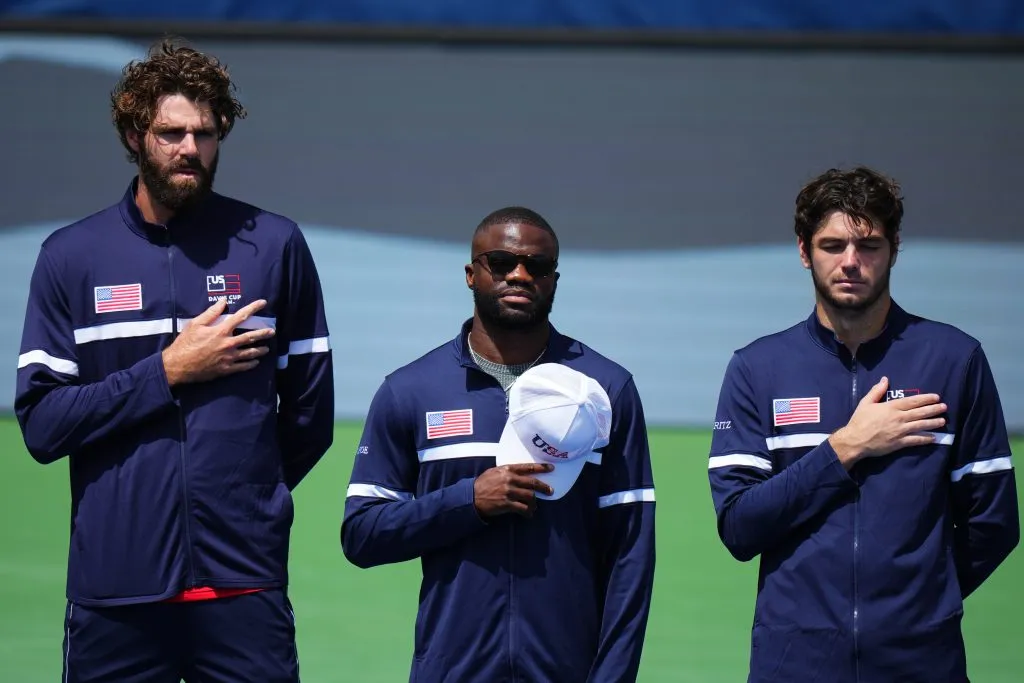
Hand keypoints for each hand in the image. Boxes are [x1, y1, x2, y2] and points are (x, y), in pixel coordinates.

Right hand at [162, 298, 275, 386]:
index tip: (263, 303)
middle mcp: (228, 344)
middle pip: (251, 337)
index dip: (253, 308)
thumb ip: (211, 313)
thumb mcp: (195, 324)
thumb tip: (223, 301)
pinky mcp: (226, 369)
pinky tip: (255, 362)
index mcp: (221, 331)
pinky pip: (243, 367)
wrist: (178, 366)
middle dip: (263, 333)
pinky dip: (251, 364)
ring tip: (267, 349)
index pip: (241, 316)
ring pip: (250, 353)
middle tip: (272, 331)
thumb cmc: (185, 343)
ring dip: (260, 350)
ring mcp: (228, 358)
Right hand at [473, 464, 554, 517]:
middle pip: (532, 483)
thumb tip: (520, 473)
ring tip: (535, 506)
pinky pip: (523, 508)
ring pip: (530, 496)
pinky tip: (529, 515)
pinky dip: (528, 512)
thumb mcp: (494, 472)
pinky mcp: (507, 504)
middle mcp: (510, 479)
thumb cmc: (482, 483)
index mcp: (507, 470)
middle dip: (543, 487)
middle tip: (550, 491)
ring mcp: (509, 492)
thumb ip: (507, 472)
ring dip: (535, 502)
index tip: (551, 468)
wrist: (471, 497)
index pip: (528, 467)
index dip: (541, 468)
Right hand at [829, 376, 946, 469]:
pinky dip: (925, 438)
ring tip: (943, 420)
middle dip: (933, 409)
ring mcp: (900, 431)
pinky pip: (916, 440)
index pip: (912, 401)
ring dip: (933, 423)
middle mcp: (898, 418)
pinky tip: (934, 437)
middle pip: (920, 412)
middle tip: (944, 407)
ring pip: (921, 425)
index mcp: (891, 407)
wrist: (855, 440)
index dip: (925, 399)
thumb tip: (885, 379)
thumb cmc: (860, 420)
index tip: (936, 397)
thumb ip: (877, 391)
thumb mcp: (866, 403)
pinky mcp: (899, 443)